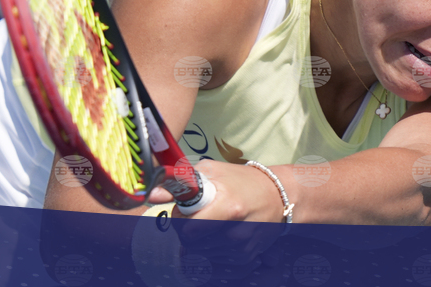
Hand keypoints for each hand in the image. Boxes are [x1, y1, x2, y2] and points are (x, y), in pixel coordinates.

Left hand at [146, 159, 288, 271]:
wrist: (278, 196)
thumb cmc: (241, 180)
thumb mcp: (212, 171)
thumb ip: (181, 181)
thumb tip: (152, 192)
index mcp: (228, 206)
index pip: (188, 228)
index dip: (179, 218)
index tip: (184, 210)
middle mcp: (235, 231)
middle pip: (191, 243)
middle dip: (187, 229)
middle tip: (196, 216)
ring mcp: (241, 247)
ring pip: (201, 252)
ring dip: (199, 239)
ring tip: (212, 221)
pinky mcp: (245, 257)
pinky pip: (214, 260)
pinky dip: (212, 248)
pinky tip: (221, 233)